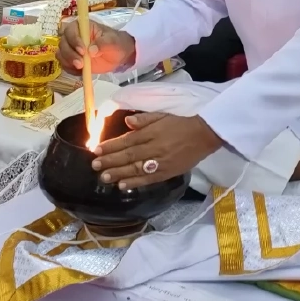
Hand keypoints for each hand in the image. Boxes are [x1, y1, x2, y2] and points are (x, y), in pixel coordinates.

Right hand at [56, 18, 135, 73]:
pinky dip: (70, 69)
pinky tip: (80, 72)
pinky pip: (64, 65)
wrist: (119, 55)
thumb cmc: (116, 43)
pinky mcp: (72, 60)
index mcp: (83, 27)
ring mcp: (72, 49)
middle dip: (70, 54)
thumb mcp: (113, 41)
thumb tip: (91, 50)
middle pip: (63, 43)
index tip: (83, 51)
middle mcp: (74, 36)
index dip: (74, 40)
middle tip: (81, 64)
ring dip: (68, 62)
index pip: (71, 30)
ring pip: (61, 54)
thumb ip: (103, 43)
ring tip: (81, 68)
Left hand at [91, 112, 221, 189]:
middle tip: (95, 166)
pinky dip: (135, 183)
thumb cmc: (181, 123)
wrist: (204, 135)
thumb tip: (127, 122)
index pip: (127, 141)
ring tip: (104, 177)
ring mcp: (160, 162)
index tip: (97, 151)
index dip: (111, 146)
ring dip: (118, 174)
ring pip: (136, 169)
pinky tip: (122, 185)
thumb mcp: (162, 115)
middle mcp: (154, 148)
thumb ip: (144, 118)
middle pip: (128, 156)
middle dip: (110, 161)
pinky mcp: (167, 173)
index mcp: (151, 132)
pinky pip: (148, 179)